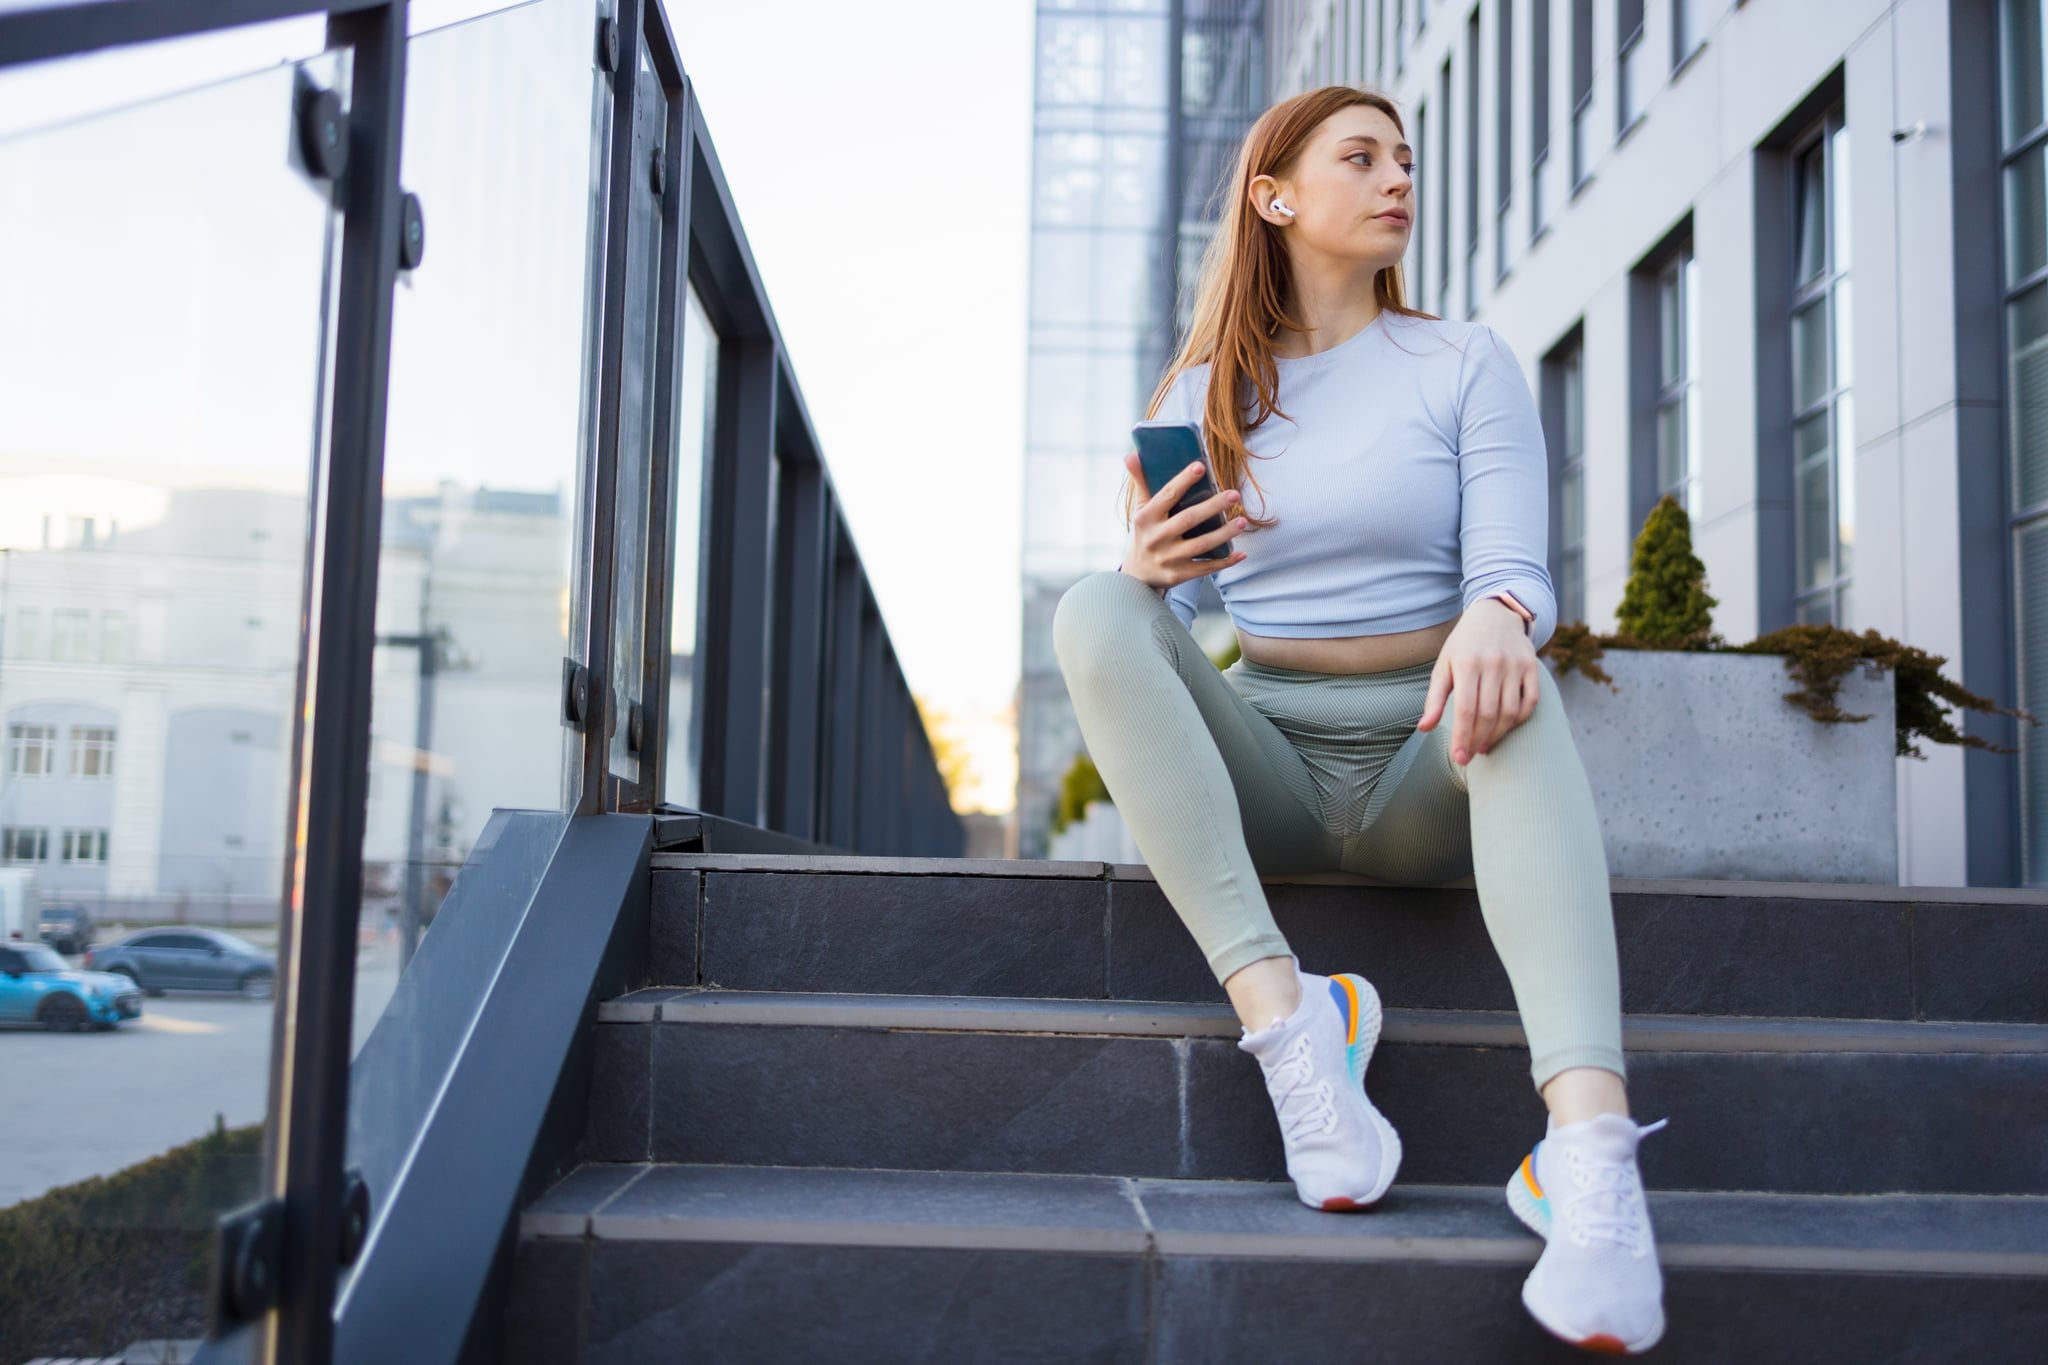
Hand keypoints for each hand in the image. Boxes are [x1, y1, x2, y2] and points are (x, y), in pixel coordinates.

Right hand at [1122, 450, 1247, 588]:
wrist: (1137, 576)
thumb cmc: (1145, 535)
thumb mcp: (1140, 511)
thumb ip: (1141, 483)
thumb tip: (1131, 455)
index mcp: (1146, 518)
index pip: (1167, 495)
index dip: (1184, 480)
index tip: (1201, 466)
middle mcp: (1156, 538)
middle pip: (1189, 519)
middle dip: (1213, 506)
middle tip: (1234, 494)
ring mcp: (1168, 558)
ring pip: (1201, 545)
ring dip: (1224, 533)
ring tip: (1242, 521)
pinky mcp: (1179, 575)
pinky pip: (1206, 568)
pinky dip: (1225, 561)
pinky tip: (1241, 553)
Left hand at [1416, 599, 1539, 764]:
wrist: (1495, 614)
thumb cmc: (1463, 646)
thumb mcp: (1443, 666)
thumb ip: (1434, 699)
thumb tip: (1424, 728)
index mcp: (1466, 664)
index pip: (1466, 710)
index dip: (1462, 737)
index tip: (1459, 757)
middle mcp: (1493, 664)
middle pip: (1488, 714)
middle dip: (1478, 740)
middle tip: (1470, 755)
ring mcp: (1515, 664)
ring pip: (1510, 711)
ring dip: (1498, 734)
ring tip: (1485, 745)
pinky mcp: (1532, 666)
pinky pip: (1530, 701)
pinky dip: (1519, 720)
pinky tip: (1505, 728)